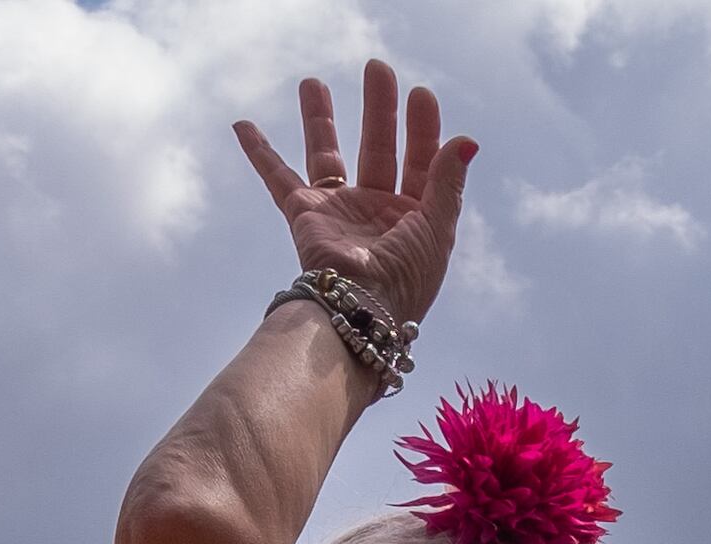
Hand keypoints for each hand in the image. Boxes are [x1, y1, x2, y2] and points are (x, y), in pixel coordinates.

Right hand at [231, 64, 474, 330]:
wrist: (360, 308)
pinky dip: (259, 153)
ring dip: (320, 118)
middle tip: (377, 68)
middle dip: (379, 108)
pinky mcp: (304, 215)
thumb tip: (467, 140)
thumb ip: (448, 183)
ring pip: (327, 154)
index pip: (421, 161)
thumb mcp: (437, 228)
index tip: (420, 93)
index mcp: (414, 217)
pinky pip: (277, 177)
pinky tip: (243, 125)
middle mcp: (377, 211)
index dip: (423, 127)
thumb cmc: (406, 279)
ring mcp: (340, 212)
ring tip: (312, 82)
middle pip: (378, 147)